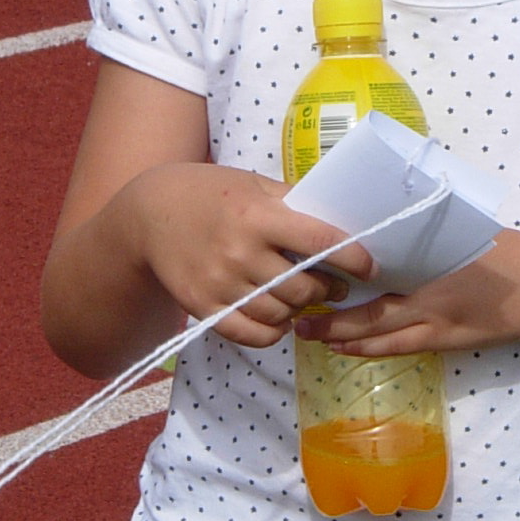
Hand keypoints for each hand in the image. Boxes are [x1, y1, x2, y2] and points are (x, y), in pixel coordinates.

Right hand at [127, 164, 372, 348]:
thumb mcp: (253, 185)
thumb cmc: (210, 193)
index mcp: (257, 215)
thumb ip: (293, 204)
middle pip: (302, 287)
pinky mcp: (202, 306)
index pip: (319, 241)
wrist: (149, 214)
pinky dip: (272, 333)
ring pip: (280, 315)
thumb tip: (342, 223)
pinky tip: (278, 321)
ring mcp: (219, 283)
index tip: (370, 268)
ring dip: (300, 312)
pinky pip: (251, 335)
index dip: (353, 258)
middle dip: (326, 289)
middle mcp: (240, 251)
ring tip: (303, 299)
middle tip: (333, 286)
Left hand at [310, 232, 519, 356]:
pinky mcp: (445, 341)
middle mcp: (428, 296)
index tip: (307, 263)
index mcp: (430, 260)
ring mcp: (437, 324)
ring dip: (342, 336)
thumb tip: (376, 220)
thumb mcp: (460, 228)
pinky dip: (370, 348)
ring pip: (379, 336)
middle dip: (329, 315)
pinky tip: (347, 347)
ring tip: (310, 334)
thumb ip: (420, 230)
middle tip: (295, 312)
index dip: (337, 268)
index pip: (373, 265)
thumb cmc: (502, 250)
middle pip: (368, 311)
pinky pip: (399, 347)